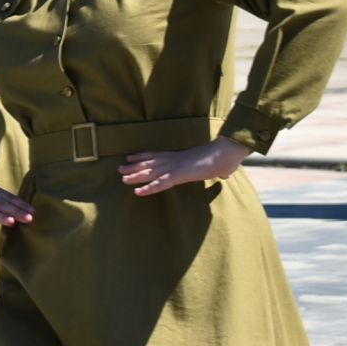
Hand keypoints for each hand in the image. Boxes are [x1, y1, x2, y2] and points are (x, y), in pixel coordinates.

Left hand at [120, 138, 251, 196]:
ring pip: (151, 172)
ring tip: (122, 178)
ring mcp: (175, 166)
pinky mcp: (179, 175)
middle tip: (119, 168)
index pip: (157, 155)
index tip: (130, 157)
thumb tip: (227, 174)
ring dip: (136, 176)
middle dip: (134, 166)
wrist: (226, 153)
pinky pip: (160, 183)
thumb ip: (218, 171)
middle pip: (149, 162)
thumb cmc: (225, 158)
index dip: (142, 156)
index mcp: (181, 156)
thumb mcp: (219, 166)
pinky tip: (138, 192)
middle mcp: (174, 159)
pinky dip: (148, 188)